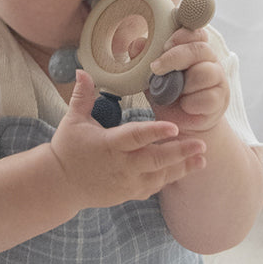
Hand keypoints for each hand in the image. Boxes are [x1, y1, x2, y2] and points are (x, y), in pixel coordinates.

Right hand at [49, 71, 206, 209]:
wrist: (60, 184)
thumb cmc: (67, 149)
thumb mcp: (72, 120)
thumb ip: (83, 96)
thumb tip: (82, 70)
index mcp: (109, 144)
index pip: (135, 136)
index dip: (155, 131)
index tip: (175, 125)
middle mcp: (121, 165)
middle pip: (155, 159)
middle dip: (180, 152)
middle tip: (202, 143)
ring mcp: (126, 182)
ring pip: (159, 176)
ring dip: (182, 168)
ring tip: (202, 159)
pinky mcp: (128, 193)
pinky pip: (153, 187)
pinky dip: (169, 178)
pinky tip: (185, 169)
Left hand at [148, 28, 229, 133]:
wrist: (177, 124)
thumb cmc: (166, 95)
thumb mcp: (150, 76)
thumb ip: (143, 60)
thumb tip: (136, 45)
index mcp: (194, 49)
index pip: (196, 32)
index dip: (181, 35)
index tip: (164, 45)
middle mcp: (209, 60)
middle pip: (200, 49)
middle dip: (175, 57)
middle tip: (156, 68)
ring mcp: (218, 79)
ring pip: (205, 73)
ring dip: (184, 84)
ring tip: (174, 93)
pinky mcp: (220, 100)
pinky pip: (207, 97)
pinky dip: (190, 103)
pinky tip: (185, 106)